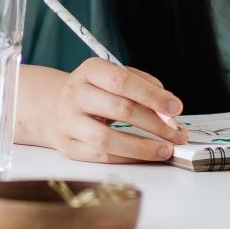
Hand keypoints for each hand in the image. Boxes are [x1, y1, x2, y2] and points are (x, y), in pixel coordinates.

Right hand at [48, 58, 188, 163]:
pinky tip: (146, 156)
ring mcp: (69, 122)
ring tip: (165, 149)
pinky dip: (129, 157)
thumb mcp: (113, 76)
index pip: (122, 80)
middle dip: (155, 123)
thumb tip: (167, 105)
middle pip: (120, 109)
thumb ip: (142, 84)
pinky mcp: (69, 147)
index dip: (152, 95)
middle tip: (178, 133)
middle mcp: (75, 94)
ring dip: (143, 147)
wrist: (52, 106)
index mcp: (90, 70)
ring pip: (108, 139)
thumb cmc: (94, 91)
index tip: (176, 108)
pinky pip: (102, 156)